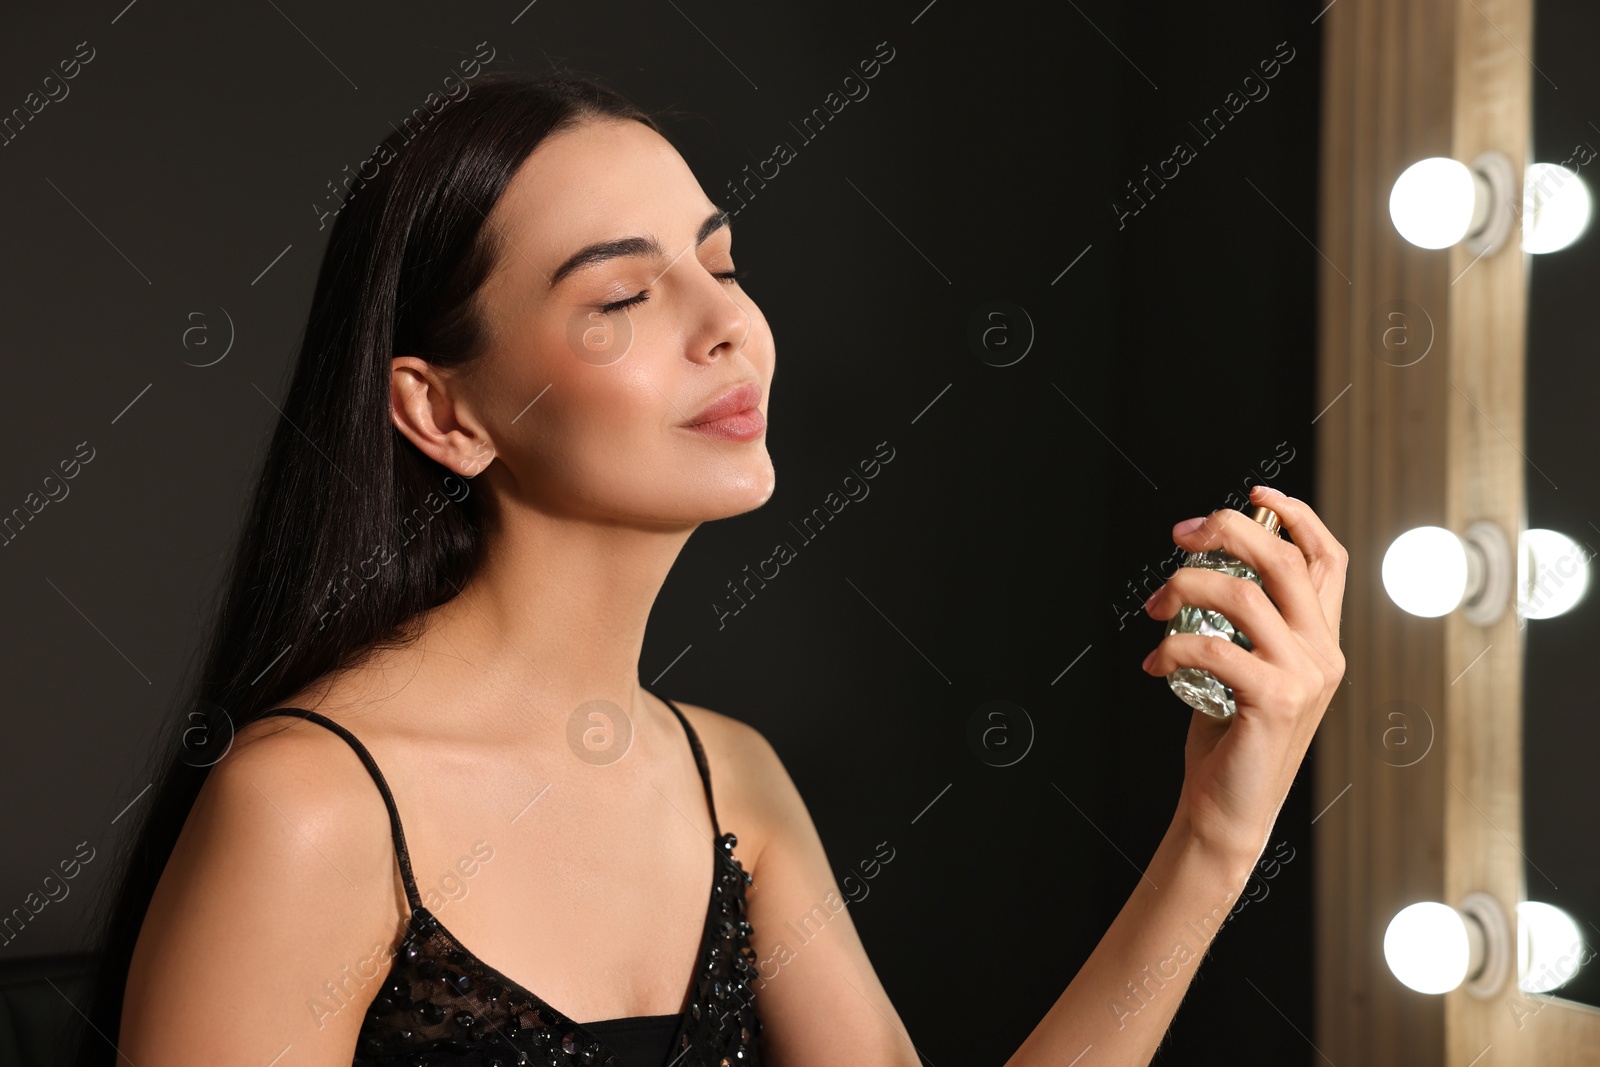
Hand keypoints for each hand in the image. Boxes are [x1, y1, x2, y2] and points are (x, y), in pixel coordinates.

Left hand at [1140, 484, 1348, 872]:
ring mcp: (1306, 677)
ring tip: (1154, 606)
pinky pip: (1214, 648)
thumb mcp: (1242, 668)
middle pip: (1284, 560)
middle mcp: (1324, 653)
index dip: (1296, 516)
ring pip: (1245, 595)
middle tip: (1181, 535)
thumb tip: (1201, 566)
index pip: (1327, 559)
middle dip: (1229, 531)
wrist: (1227, 809)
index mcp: (1321, 639)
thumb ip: (1242, 624)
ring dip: (1186, 586)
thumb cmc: (1229, 738)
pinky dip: (1173, 647)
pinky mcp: (1276, 701)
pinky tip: (1155, 663)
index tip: (1254, 494)